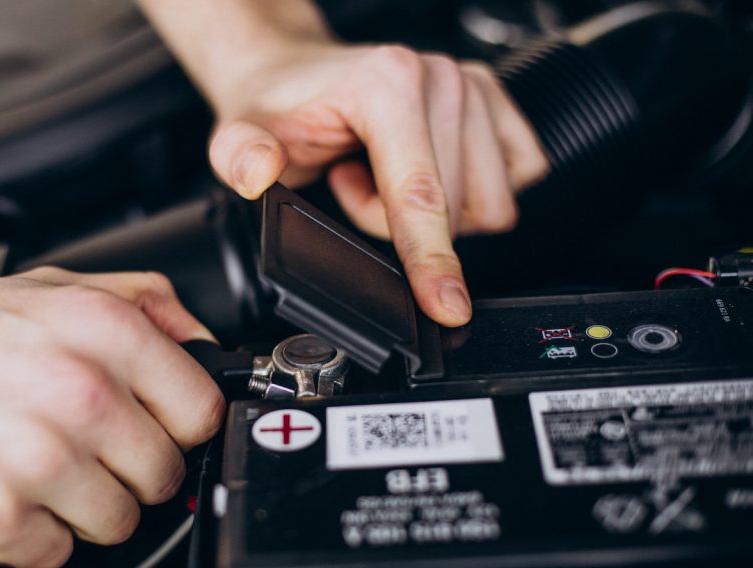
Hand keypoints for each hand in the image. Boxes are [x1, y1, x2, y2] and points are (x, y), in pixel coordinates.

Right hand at [0, 268, 222, 567]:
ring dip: (78, 507)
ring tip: (30, 469)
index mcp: (102, 330)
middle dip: (126, 471)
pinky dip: (28, 536)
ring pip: (117, 522)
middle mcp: (78, 390)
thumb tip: (202, 341)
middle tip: (77, 450)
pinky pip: (54, 553)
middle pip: (163, 474)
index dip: (176, 426)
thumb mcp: (49, 286)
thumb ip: (142, 302)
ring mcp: (38, 455)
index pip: (202, 410)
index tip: (149, 428)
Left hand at [207, 44, 547, 325]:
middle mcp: (440, 78)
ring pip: (487, 204)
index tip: (447, 307)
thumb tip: (259, 171)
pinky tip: (419, 171)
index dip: (431, 259)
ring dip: (432, 211)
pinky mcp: (496, 103)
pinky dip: (466, 195)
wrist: (294, 73)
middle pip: (454, 211)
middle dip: (396, 222)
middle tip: (349, 184)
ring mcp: (474, 86)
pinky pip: (515, 182)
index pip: (420, 195)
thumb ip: (240, 155)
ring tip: (378, 175)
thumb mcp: (238, 133)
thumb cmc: (277, 106)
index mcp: (388, 83)